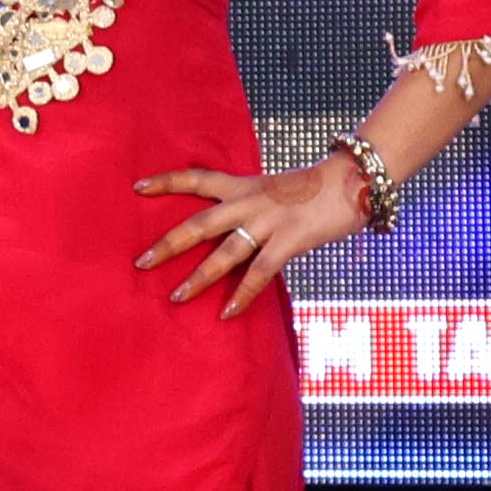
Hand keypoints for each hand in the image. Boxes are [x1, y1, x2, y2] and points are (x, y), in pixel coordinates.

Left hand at [130, 154, 369, 314]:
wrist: (352, 180)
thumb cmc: (312, 188)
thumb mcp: (272, 189)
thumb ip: (249, 206)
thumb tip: (229, 229)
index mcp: (242, 185)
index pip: (197, 178)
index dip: (166, 181)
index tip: (137, 186)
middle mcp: (249, 201)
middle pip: (199, 223)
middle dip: (169, 244)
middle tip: (141, 263)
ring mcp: (268, 221)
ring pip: (225, 252)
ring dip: (199, 278)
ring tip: (175, 298)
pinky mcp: (290, 240)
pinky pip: (260, 272)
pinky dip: (242, 294)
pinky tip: (227, 312)